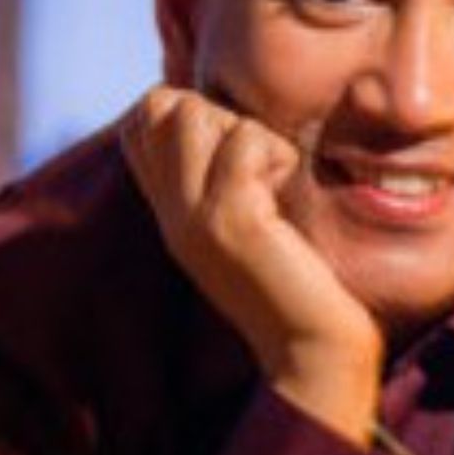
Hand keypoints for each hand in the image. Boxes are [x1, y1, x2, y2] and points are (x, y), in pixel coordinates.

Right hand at [120, 86, 382, 445]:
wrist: (311, 350)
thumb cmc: (295, 281)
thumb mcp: (242, 220)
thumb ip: (221, 174)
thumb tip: (224, 113)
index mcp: (170, 210)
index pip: (142, 117)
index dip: (193, 109)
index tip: (237, 154)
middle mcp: (170, 211)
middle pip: (162, 104)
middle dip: (220, 115)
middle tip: (258, 169)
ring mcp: (193, 215)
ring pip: (195, 113)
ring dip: (248, 132)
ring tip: (273, 183)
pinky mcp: (230, 219)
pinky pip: (245, 140)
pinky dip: (276, 152)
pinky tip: (288, 193)